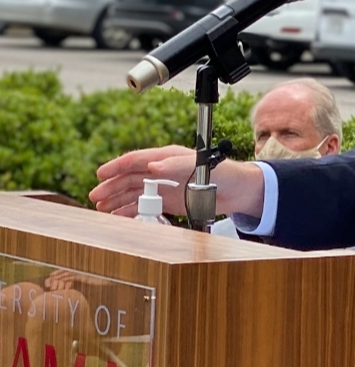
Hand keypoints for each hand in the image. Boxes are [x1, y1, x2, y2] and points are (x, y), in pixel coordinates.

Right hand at [90, 146, 264, 218]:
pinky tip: (117, 216)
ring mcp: (165, 186)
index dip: (117, 166)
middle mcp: (163, 171)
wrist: (239, 192)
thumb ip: (176, 165)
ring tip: (101, 208)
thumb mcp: (200, 167)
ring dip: (117, 199)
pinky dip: (129, 210)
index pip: (137, 160)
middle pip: (130, 177)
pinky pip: (144, 205)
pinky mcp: (169, 201)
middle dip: (112, 186)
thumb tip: (152, 165)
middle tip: (95, 197)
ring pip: (134, 192)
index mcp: (168, 157)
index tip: (101, 174)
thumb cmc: (223, 174)